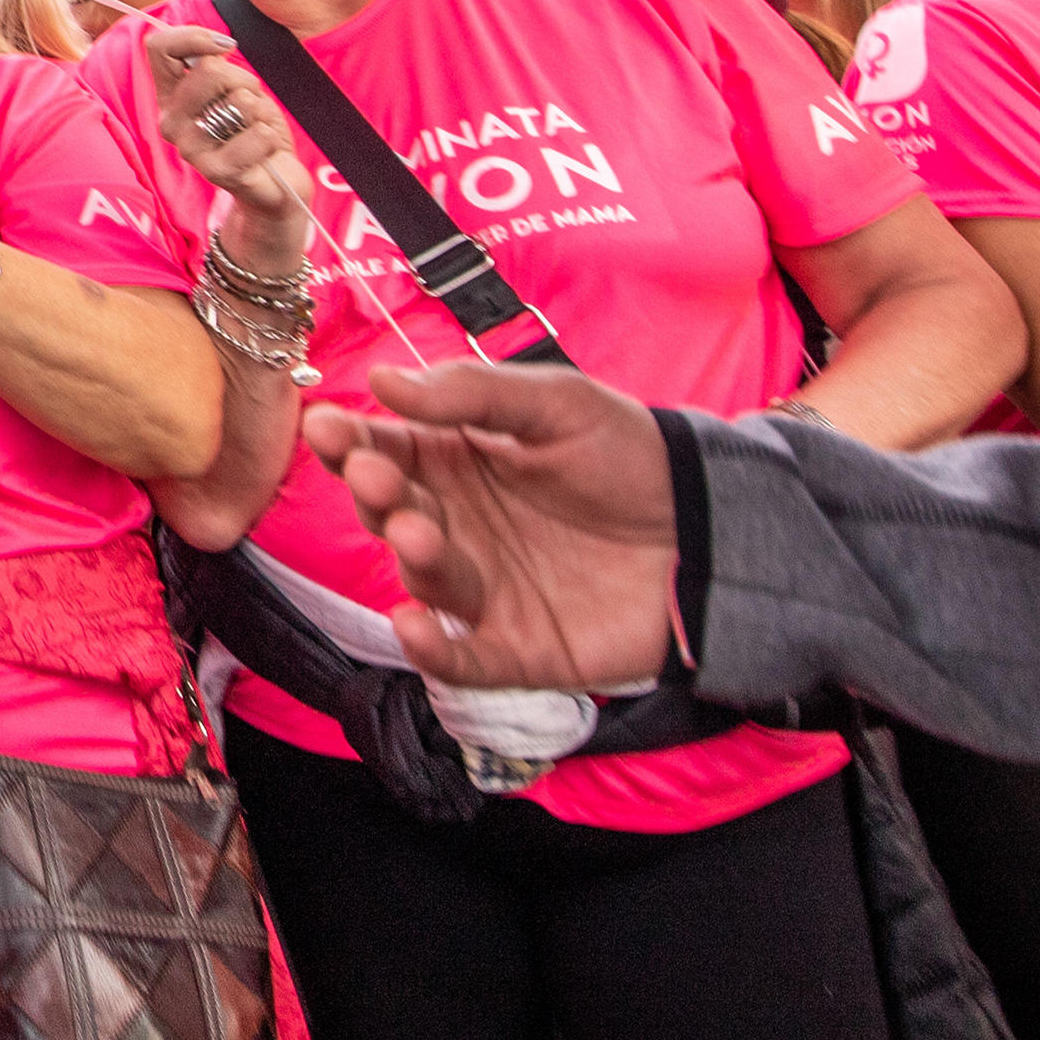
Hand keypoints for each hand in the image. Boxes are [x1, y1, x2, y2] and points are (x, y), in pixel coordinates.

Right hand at [143, 25, 307, 221]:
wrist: (274, 183)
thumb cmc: (252, 129)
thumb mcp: (236, 88)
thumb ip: (217, 66)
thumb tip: (219, 46)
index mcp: (170, 97)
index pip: (159, 47)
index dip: (194, 36)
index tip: (227, 45)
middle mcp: (171, 122)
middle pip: (208, 70)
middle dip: (243, 80)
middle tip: (248, 104)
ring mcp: (190, 149)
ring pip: (238, 101)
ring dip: (259, 111)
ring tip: (255, 129)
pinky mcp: (216, 172)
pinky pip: (257, 134)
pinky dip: (270, 137)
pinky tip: (263, 150)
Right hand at [298, 360, 679, 689]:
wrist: (713, 529)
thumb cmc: (631, 457)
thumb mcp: (558, 404)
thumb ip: (473, 394)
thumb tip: (384, 380)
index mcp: (455, 463)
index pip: (384, 450)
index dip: (349, 441)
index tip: (326, 426)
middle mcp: (456, 525)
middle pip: (390, 514)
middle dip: (374, 495)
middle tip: (375, 476)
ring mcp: (483, 590)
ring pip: (422, 580)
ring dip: (411, 558)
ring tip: (420, 534)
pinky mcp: (515, 648)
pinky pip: (461, 659)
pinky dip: (433, 653)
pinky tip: (413, 628)